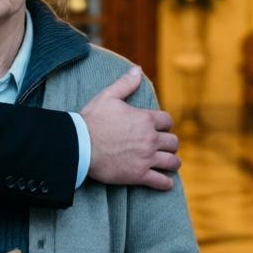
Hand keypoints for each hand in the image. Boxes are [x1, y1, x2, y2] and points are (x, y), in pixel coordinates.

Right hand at [82, 66, 180, 190]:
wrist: (79, 146)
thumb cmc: (92, 120)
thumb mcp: (108, 96)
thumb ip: (126, 84)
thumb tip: (137, 69)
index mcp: (145, 119)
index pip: (168, 121)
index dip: (165, 125)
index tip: (161, 129)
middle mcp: (150, 138)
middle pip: (173, 142)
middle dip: (170, 144)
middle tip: (165, 147)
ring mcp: (146, 158)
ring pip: (172, 162)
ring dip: (173, 163)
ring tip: (170, 164)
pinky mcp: (139, 175)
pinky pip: (161, 182)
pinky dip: (166, 183)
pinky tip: (166, 183)